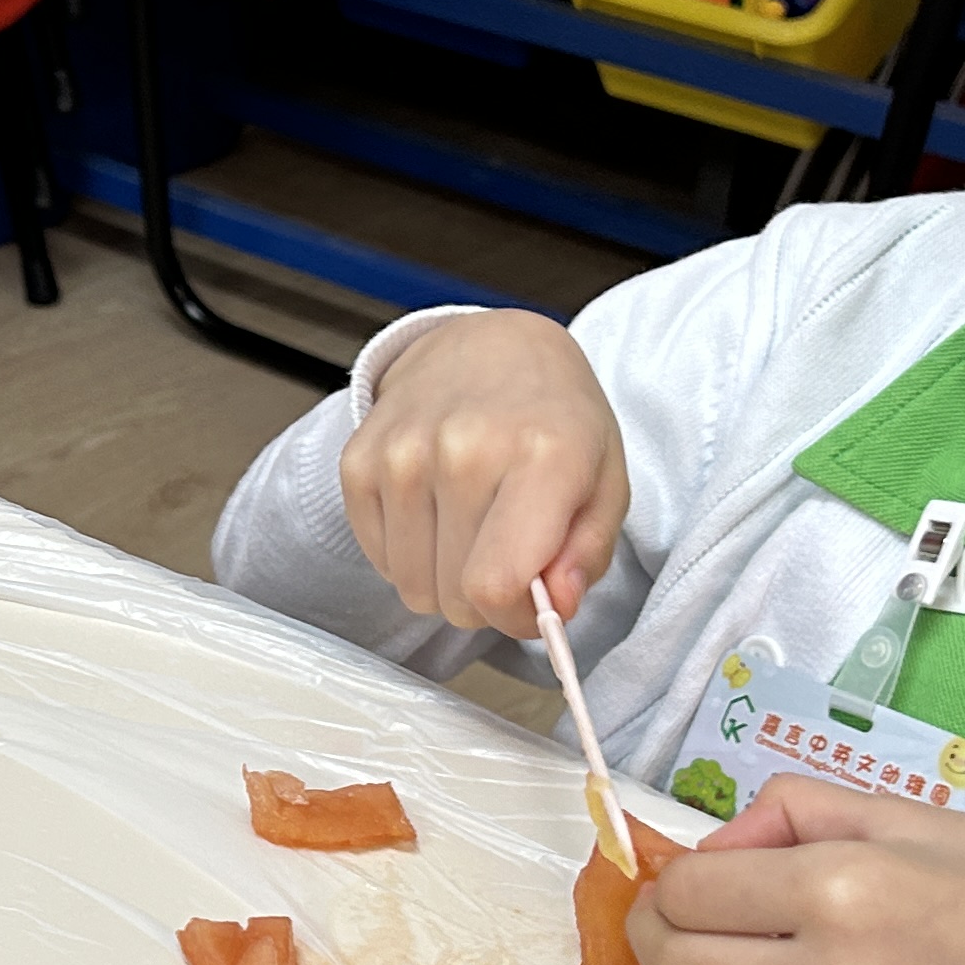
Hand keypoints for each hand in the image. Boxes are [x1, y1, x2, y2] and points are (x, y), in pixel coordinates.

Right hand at [336, 311, 628, 631]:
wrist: (488, 346)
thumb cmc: (554, 419)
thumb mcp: (606, 483)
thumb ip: (587, 555)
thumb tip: (555, 609)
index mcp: (543, 455)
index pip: (495, 585)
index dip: (515, 618)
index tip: (532, 602)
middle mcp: (463, 449)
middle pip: (454, 598)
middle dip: (484, 599)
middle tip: (505, 555)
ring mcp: (402, 453)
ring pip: (412, 587)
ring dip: (444, 578)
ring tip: (471, 529)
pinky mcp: (358, 460)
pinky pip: (379, 560)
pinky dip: (409, 554)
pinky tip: (436, 512)